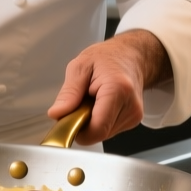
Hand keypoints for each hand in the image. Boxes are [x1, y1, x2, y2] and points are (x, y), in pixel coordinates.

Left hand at [48, 29, 172, 145]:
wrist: (132, 56)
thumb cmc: (108, 57)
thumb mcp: (80, 66)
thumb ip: (69, 92)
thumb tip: (57, 114)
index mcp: (117, 89)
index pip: (97, 129)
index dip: (77, 130)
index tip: (66, 119)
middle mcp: (130, 106)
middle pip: (98, 133)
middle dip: (82, 124)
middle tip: (79, 103)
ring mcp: (134, 115)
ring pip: (103, 134)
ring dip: (91, 122)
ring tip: (92, 100)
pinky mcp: (133, 120)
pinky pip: (109, 130)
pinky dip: (100, 121)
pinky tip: (101, 104)